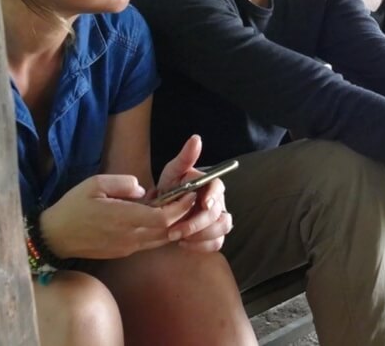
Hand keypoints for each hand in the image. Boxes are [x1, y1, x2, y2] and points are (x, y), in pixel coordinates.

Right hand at [40, 174, 197, 259]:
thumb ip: (122, 183)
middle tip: (191, 198)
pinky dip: (161, 232)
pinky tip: (160, 218)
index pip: (162, 218)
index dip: (180, 208)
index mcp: (122, 218)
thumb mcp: (94, 184)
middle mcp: (128, 237)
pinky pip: (149, 244)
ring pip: (161, 240)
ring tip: (180, 207)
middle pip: (167, 231)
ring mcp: (126, 248)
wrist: (54, 237)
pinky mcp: (123, 252)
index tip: (190, 193)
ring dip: (174, 225)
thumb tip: (143, 189)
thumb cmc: (73, 207)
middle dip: (183, 216)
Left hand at [156, 135, 232, 252]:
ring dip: (200, 236)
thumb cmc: (170, 187)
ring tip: (178, 238)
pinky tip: (184, 244)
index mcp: (211, 184)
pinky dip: (201, 246)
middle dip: (196, 224)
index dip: (213, 196)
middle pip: (219, 214)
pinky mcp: (214, 235)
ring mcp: (218, 219)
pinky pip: (217, 244)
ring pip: (222, 229)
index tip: (203, 204)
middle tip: (174, 231)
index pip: (219, 188)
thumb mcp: (173, 171)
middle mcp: (219, 201)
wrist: (163, 208)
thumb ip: (185, 157)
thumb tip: (196, 138)